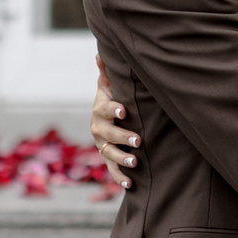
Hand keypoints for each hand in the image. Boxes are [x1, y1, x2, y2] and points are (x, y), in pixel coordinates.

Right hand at [90, 61, 135, 189]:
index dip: (113, 109)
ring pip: (109, 154)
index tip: (124, 110)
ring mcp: (102, 145)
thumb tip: (99, 53)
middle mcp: (98, 129)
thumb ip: (106, 72)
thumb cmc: (112, 97)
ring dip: (122, 159)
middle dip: (123, 137)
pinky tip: (130, 185)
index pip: (105, 109)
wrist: (105, 118)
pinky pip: (111, 170)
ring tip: (135, 163)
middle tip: (138, 140)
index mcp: (100, 110)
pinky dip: (119, 178)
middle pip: (108, 134)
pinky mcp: (107, 158)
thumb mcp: (109, 85)